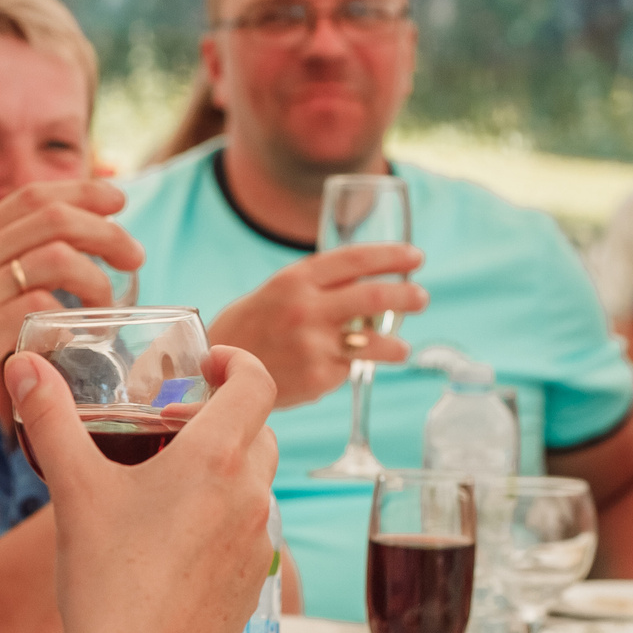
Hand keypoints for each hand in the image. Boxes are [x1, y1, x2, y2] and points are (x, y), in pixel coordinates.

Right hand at [0, 179, 138, 438]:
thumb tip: (30, 286)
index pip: (30, 195)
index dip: (81, 191)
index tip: (116, 199)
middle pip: (53, 214)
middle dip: (107, 227)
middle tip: (135, 252)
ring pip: (57, 254)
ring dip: (98, 274)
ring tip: (112, 297)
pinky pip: (43, 307)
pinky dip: (71, 317)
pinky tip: (79, 334)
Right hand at [9, 343, 279, 632]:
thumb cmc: (104, 581)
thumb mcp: (73, 488)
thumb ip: (50, 418)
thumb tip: (24, 366)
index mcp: (216, 460)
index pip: (257, 383)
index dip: (238, 361)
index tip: (209, 362)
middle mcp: (251, 497)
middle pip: (258, 432)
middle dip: (224, 417)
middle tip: (172, 425)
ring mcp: (259, 545)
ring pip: (255, 487)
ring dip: (223, 473)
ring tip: (166, 489)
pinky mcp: (253, 586)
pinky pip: (248, 536)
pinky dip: (222, 523)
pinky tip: (172, 546)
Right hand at [201, 243, 427, 407]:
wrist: (212, 372)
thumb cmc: (249, 327)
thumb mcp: (276, 291)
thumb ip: (316, 284)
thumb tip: (367, 276)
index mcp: (294, 279)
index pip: (355, 259)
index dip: (391, 256)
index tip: (415, 257)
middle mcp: (306, 308)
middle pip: (374, 296)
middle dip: (406, 296)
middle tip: (421, 297)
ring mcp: (313, 344)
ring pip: (375, 341)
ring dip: (397, 343)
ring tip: (403, 347)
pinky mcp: (318, 376)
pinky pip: (350, 367)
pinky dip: (356, 366)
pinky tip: (354, 367)